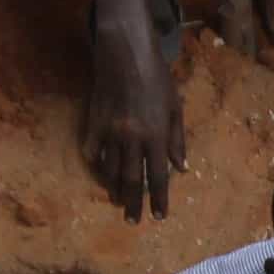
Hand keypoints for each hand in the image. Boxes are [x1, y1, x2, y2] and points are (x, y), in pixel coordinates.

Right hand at [83, 26, 183, 221]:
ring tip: (116, 201)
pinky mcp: (93, 122)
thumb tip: (181, 169)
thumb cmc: (157, 78)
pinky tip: (100, 173)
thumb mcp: (175, 107)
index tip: (158, 217)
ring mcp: (110, 131)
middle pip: (132, 179)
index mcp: (157, 135)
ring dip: (114, 188)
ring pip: (110, 169)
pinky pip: (92, 151)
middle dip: (133, 203)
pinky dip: (96, 164)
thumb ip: (177, 140)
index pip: (159, 176)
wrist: (124, 53)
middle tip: (132, 221)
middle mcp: (133, 138)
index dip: (160, 198)